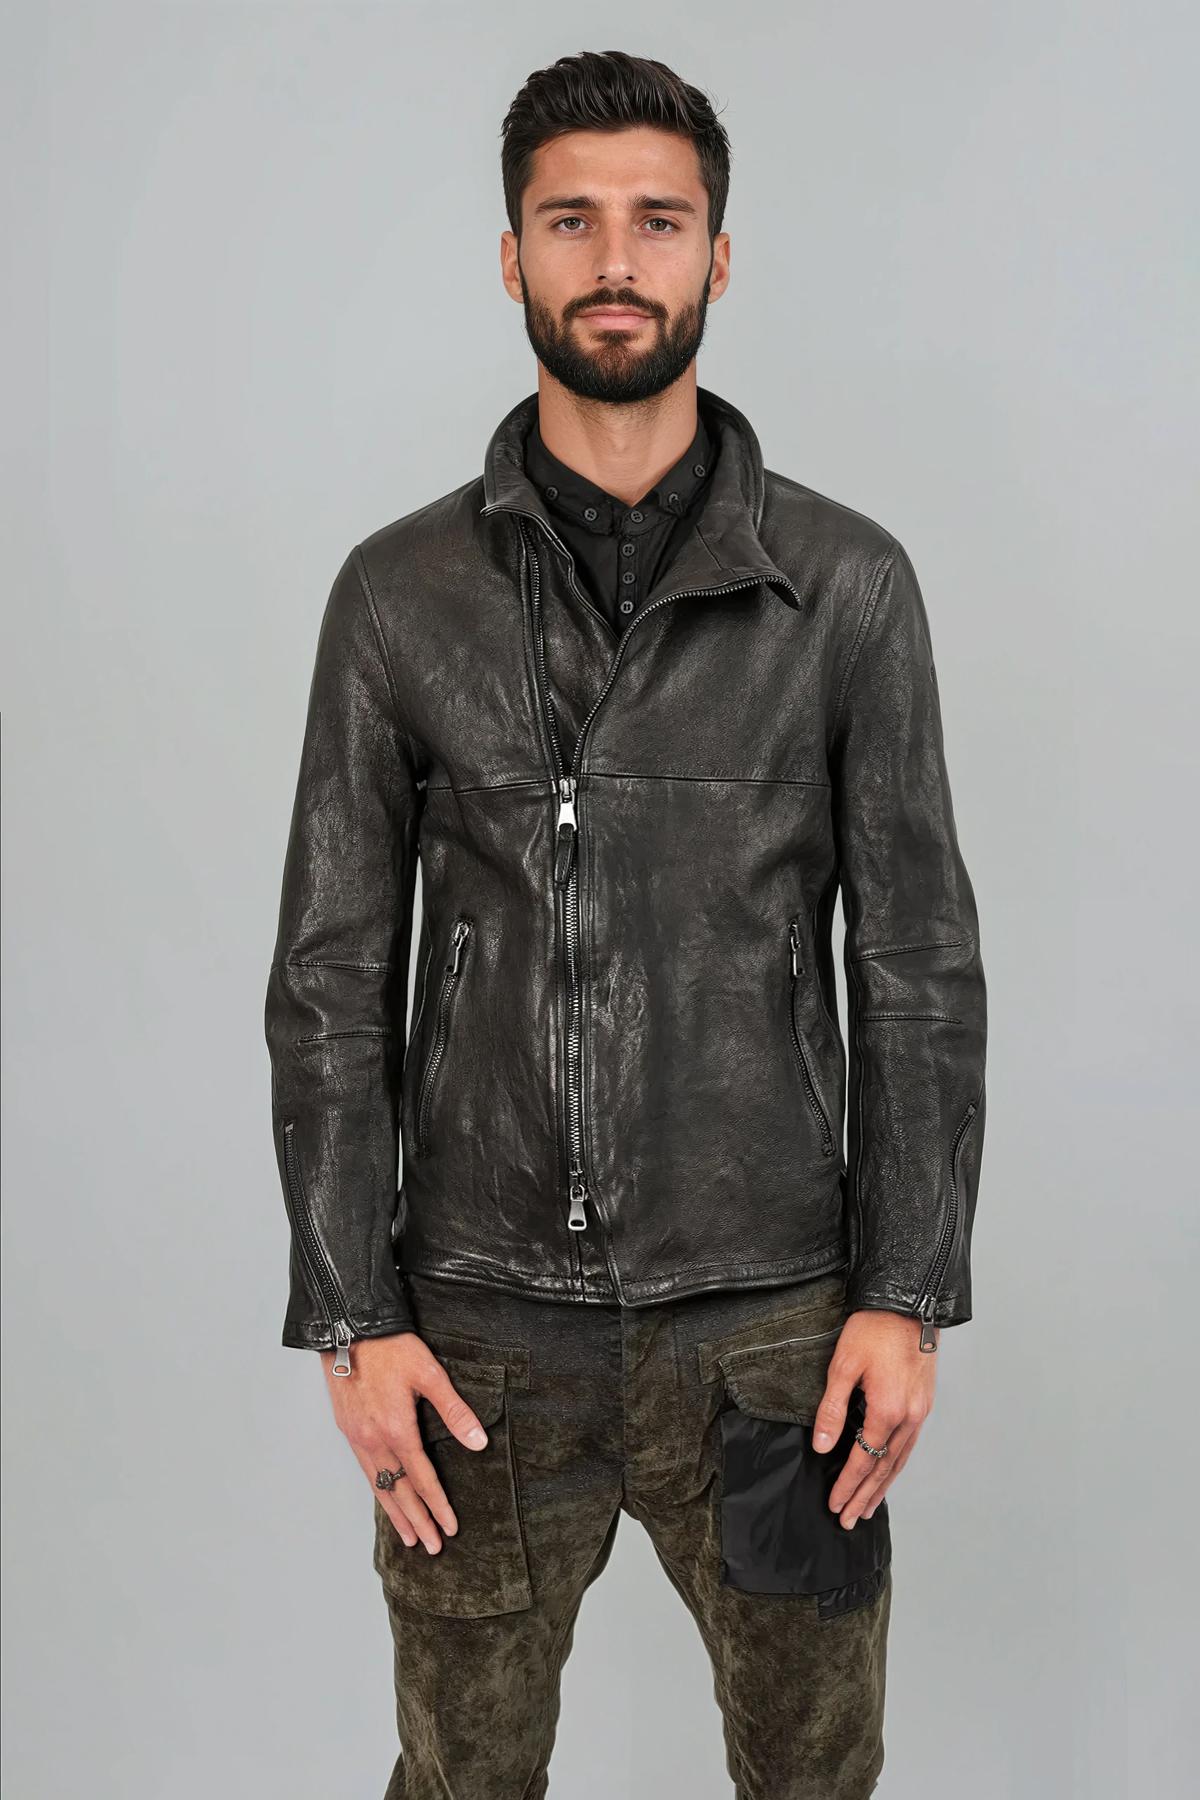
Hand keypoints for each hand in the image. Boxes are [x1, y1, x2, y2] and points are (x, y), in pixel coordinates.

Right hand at [319, 1333, 490, 1554]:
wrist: (348, 1328)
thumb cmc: (392, 1348)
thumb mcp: (430, 1374)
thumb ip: (454, 1411)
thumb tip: (479, 1443)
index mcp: (397, 1429)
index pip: (422, 1479)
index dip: (437, 1505)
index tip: (450, 1528)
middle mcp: (373, 1440)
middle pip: (398, 1491)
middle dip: (418, 1521)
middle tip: (433, 1546)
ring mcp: (356, 1437)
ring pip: (378, 1486)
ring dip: (395, 1513)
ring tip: (409, 1537)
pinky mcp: (347, 1429)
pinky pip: (364, 1470)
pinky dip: (377, 1491)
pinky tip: (385, 1497)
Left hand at [809, 1309, 937, 1527]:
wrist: (908, 1304)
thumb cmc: (873, 1330)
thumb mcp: (843, 1366)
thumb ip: (832, 1410)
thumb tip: (822, 1447)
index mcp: (887, 1410)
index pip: (864, 1460)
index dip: (848, 1485)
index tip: (835, 1504)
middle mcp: (909, 1418)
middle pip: (884, 1469)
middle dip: (865, 1496)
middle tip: (849, 1520)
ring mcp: (920, 1412)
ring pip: (900, 1460)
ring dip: (883, 1486)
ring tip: (868, 1508)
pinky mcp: (924, 1403)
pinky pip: (909, 1445)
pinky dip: (896, 1465)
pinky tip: (888, 1473)